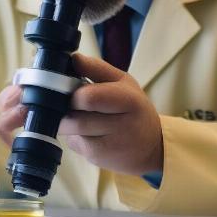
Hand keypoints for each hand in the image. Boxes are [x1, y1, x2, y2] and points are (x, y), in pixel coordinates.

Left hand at [0, 54, 162, 175]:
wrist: (151, 147)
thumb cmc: (133, 108)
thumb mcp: (123, 81)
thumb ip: (96, 69)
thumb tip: (72, 57)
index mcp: (127, 100)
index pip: (88, 97)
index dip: (73, 93)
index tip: (68, 87)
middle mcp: (120, 125)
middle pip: (75, 117)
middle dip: (64, 108)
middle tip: (66, 101)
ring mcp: (108, 145)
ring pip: (70, 130)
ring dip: (65, 121)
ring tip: (75, 114)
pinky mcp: (97, 158)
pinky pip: (72, 142)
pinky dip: (72, 134)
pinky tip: (84, 130)